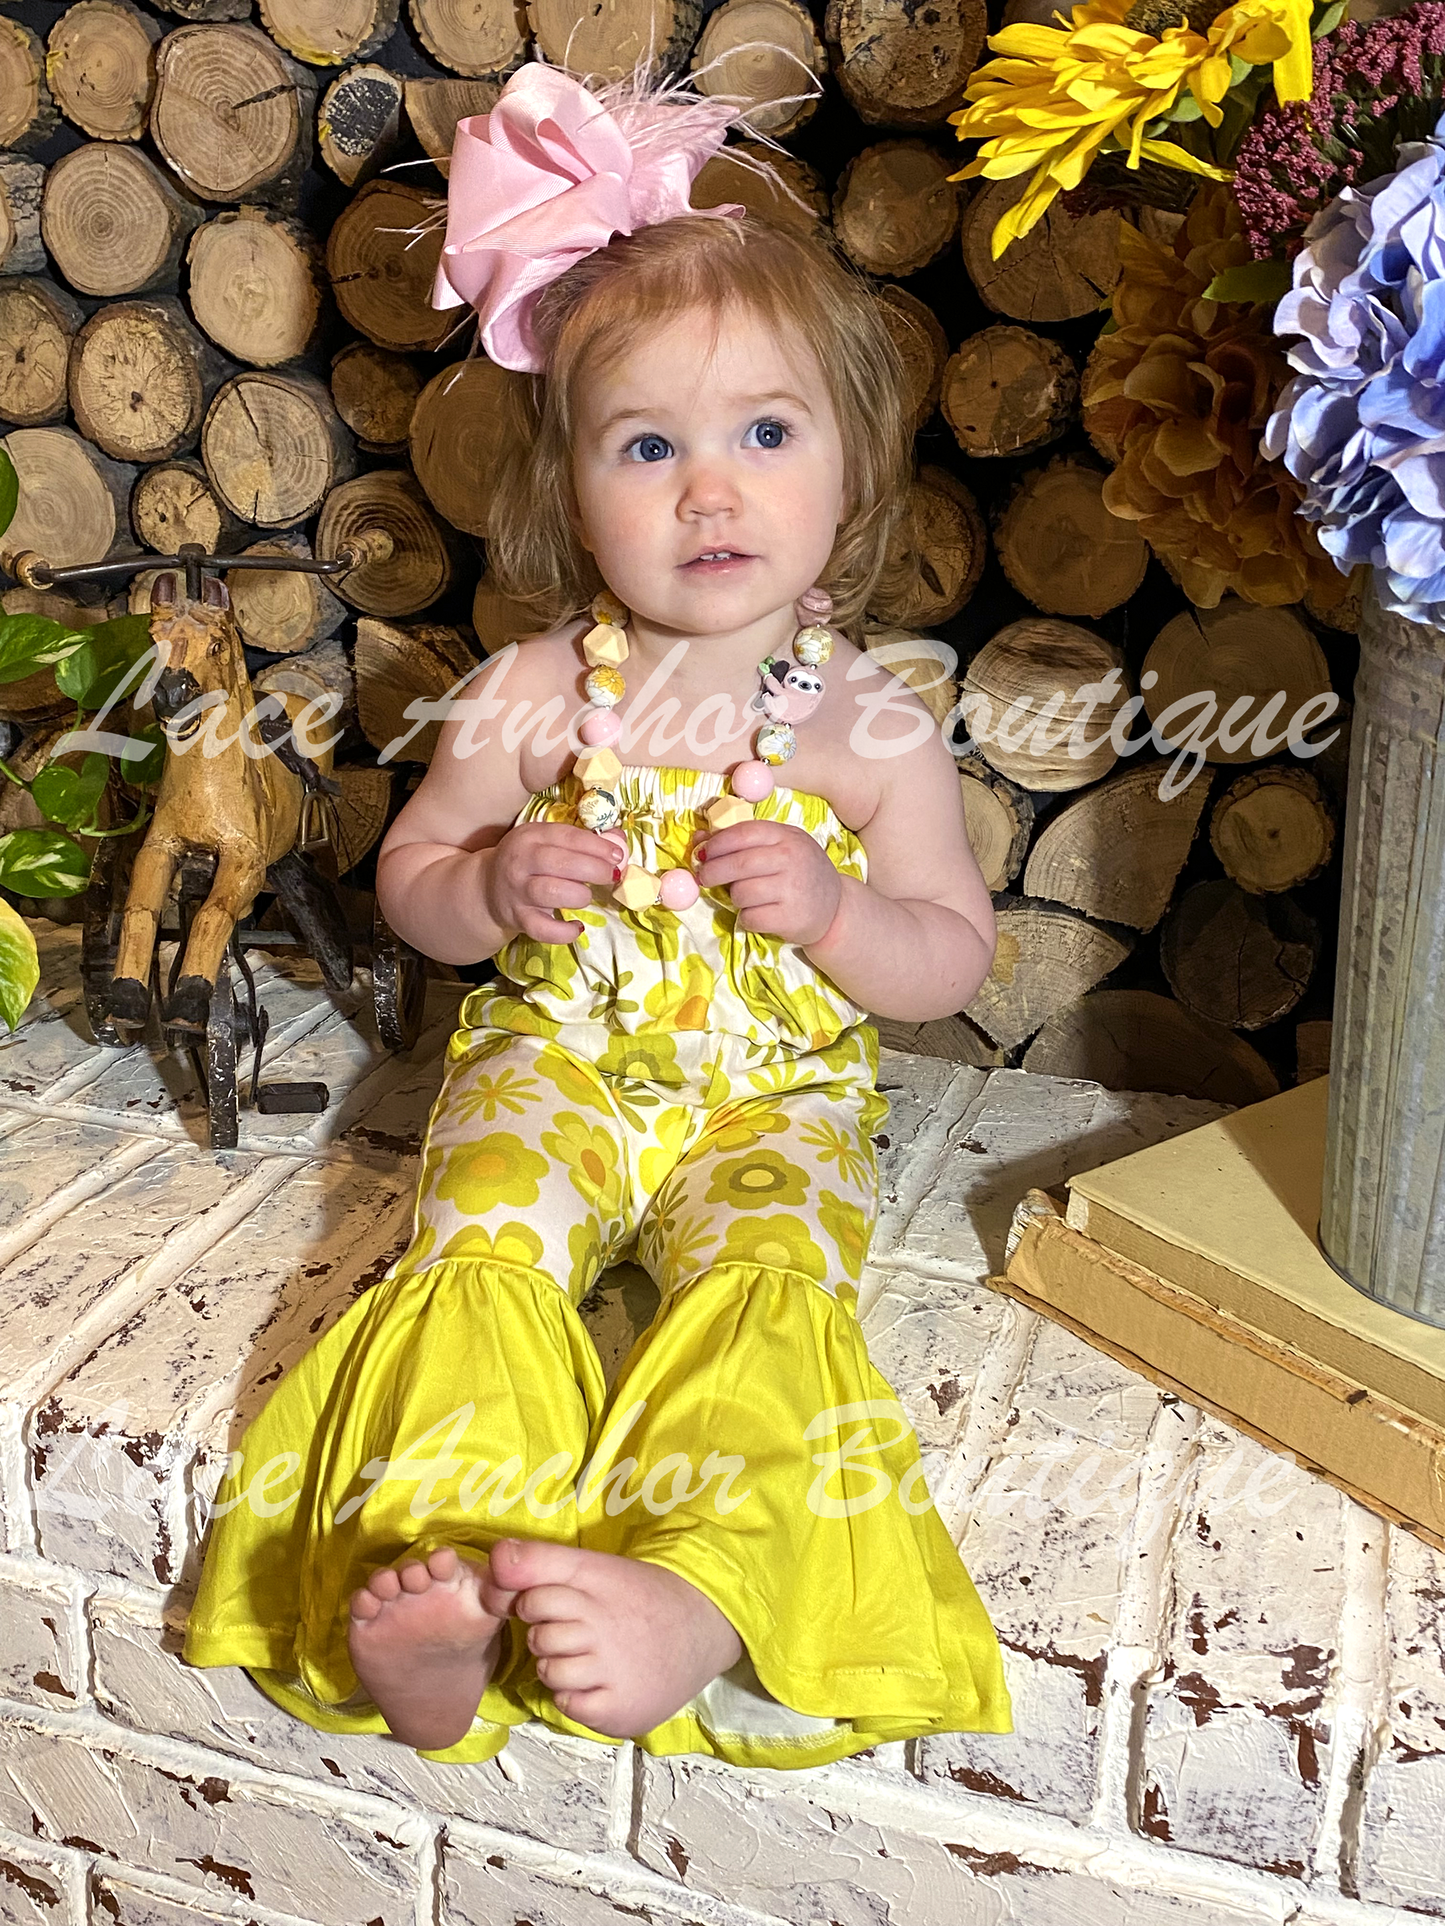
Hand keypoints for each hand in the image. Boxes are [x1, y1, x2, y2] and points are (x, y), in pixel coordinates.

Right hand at [482, 822, 624, 944]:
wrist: (487, 888)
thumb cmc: (528, 862)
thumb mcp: (546, 842)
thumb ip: (581, 841)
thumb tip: (619, 839)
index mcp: (531, 836)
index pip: (567, 836)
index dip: (596, 846)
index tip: (617, 856)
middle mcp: (521, 861)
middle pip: (560, 863)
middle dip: (593, 869)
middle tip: (611, 876)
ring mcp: (518, 891)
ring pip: (550, 892)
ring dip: (578, 895)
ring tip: (586, 895)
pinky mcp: (518, 918)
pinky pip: (542, 929)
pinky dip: (563, 932)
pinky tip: (577, 927)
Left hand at [694, 819, 841, 944]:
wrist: (835, 908)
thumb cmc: (800, 873)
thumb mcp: (779, 848)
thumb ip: (742, 842)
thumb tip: (698, 839)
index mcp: (787, 837)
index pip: (744, 833)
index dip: (717, 843)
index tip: (703, 853)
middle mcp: (792, 859)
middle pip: (738, 863)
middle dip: (713, 871)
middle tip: (704, 877)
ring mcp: (793, 889)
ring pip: (741, 892)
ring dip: (734, 897)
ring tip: (746, 897)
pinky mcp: (791, 918)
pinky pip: (750, 917)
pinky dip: (747, 918)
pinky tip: (758, 914)